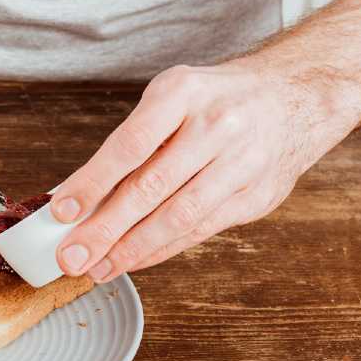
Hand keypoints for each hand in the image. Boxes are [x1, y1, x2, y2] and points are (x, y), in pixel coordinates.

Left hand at [50, 59, 355, 281]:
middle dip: (105, 228)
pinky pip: (201, 230)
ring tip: (98, 267)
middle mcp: (217, 125)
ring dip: (132, 249)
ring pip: (179, 216)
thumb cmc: (217, 100)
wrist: (296, 95)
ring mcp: (242, 162)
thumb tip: (81, 195)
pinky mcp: (257, 195)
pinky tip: (134, 260)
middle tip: (71, 256)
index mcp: (184, 93)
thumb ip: (132, 143)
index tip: (63, 211)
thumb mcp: (172, 98)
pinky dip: (162, 249)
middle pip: (151, 187)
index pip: (130, 144)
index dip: (93, 181)